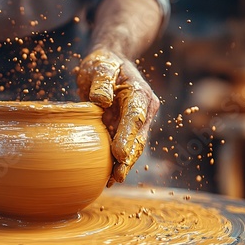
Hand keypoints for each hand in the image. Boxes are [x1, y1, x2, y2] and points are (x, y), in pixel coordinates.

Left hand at [77, 49, 159, 186]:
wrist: (108, 64)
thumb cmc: (104, 63)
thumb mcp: (101, 65)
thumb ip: (101, 81)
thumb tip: (101, 100)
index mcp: (140, 93)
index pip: (134, 117)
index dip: (127, 136)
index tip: (118, 153)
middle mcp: (143, 110)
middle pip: (138, 137)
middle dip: (128, 158)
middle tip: (117, 176)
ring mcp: (136, 121)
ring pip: (132, 146)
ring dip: (123, 164)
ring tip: (112, 181)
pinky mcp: (125, 128)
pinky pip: (123, 146)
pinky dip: (117, 161)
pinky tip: (107, 177)